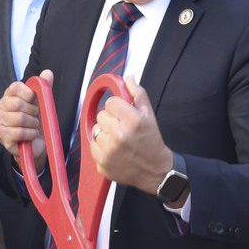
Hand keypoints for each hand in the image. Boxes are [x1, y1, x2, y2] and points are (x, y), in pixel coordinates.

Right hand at [0, 72, 47, 155]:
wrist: (35, 143)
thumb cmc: (35, 121)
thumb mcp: (41, 103)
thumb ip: (43, 87)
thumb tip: (48, 72)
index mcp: (8, 96)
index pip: (14, 87)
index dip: (27, 92)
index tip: (34, 98)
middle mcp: (0, 107)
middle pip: (17, 103)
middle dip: (32, 111)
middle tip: (36, 116)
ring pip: (19, 118)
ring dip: (32, 124)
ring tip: (34, 126)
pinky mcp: (1, 136)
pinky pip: (18, 132)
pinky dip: (30, 134)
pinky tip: (31, 134)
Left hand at [90, 79, 173, 194]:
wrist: (155, 170)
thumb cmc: (151, 141)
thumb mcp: (149, 115)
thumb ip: (138, 94)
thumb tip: (128, 78)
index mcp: (132, 121)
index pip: (110, 103)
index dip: (116, 107)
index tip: (122, 113)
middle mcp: (119, 136)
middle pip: (100, 116)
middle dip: (110, 119)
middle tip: (121, 127)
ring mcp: (109, 151)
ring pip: (95, 130)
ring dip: (104, 133)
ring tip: (117, 139)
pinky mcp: (102, 163)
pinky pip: (92, 146)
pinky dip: (100, 147)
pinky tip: (113, 149)